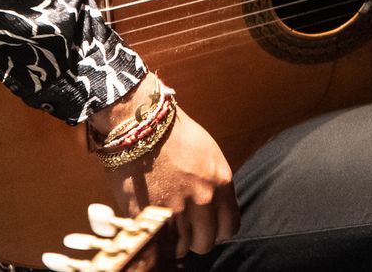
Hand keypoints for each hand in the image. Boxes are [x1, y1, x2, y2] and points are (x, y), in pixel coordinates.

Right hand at [96, 81, 238, 256]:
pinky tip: (154, 230)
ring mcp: (176, 209)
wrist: (141, 124)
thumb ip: (215, 184)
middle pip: (206, 241)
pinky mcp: (149, 214)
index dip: (218, 230)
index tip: (208, 227)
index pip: (230, 227)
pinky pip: (159, 244)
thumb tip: (214, 208)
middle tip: (186, 231)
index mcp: (221, 182)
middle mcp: (203, 199)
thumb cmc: (174, 135)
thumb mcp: (209, 155)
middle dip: (197, 239)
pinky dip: (157, 242)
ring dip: (176, 242)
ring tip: (167, 228)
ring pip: (183, 247)